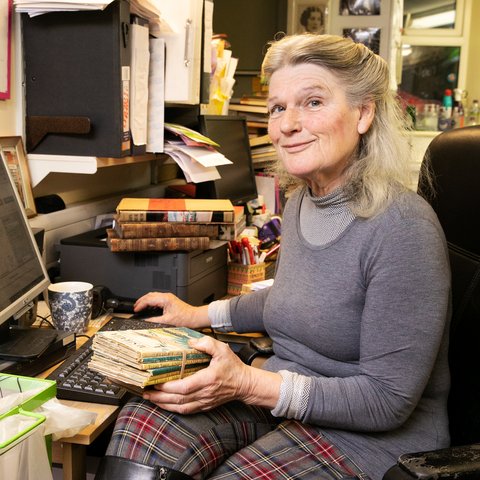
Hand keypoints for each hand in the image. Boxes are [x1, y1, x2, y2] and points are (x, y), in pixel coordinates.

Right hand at [134, 292, 208, 328]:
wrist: (194, 317)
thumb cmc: (185, 318)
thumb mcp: (167, 321)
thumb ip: (154, 320)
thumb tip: (145, 320)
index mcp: (165, 299)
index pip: (149, 299)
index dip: (140, 304)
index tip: (135, 310)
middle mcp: (166, 296)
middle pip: (150, 295)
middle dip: (141, 301)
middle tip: (135, 307)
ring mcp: (168, 297)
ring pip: (153, 296)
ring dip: (146, 300)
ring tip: (140, 306)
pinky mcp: (170, 300)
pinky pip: (157, 298)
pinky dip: (151, 301)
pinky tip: (149, 307)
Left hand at [142, 335, 280, 413]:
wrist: (244, 384)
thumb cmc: (233, 367)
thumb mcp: (222, 349)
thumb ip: (207, 343)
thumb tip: (191, 342)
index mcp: (208, 379)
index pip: (185, 387)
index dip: (169, 387)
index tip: (156, 383)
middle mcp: (205, 393)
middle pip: (178, 399)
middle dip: (160, 397)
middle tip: (145, 392)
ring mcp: (204, 401)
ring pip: (180, 407)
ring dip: (163, 404)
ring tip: (150, 398)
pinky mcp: (204, 406)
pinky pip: (185, 410)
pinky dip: (172, 408)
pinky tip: (164, 405)